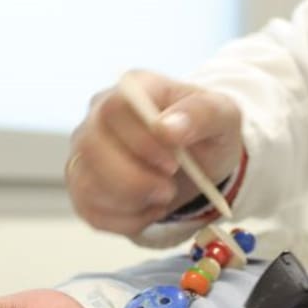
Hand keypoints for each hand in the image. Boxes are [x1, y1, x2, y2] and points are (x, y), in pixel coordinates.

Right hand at [66, 70, 243, 236]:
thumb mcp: (224, 117)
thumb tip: (167, 127)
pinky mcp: (83, 186)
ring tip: (165, 196)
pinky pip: (90, 211)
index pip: (115, 107)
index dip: (140, 140)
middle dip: (134, 178)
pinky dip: (127, 220)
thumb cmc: (209, 132)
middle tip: (169, 188)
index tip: (173, 163)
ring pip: (87, 183)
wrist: (204, 162)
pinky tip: (152, 208)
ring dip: (132, 201)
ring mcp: (86, 152)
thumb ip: (201, 114)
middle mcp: (99, 115)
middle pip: (91, 146)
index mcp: (135, 88)